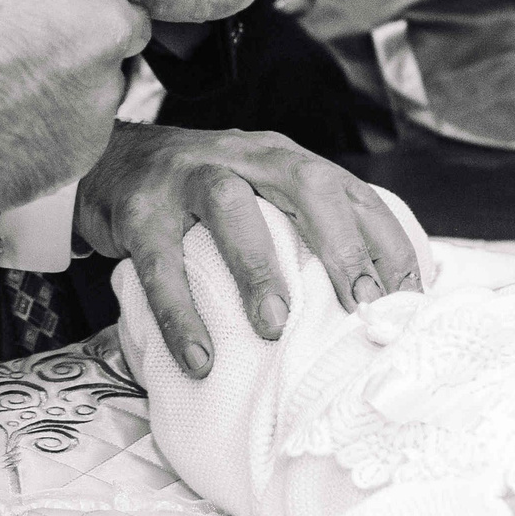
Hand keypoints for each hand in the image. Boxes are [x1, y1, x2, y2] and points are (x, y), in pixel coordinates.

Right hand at [0, 0, 183, 210]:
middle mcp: (105, 33)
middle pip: (134, 21)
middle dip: (99, 22)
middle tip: (39, 33)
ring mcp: (101, 94)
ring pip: (108, 76)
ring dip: (78, 74)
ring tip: (12, 82)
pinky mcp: (89, 145)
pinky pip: (87, 122)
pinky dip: (61, 120)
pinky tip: (12, 118)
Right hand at [75, 125, 422, 377]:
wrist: (106, 162)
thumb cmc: (198, 197)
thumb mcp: (257, 197)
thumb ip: (303, 234)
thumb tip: (369, 311)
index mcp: (284, 160)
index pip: (352, 193)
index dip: (386, 245)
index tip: (408, 304)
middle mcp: (243, 157)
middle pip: (306, 183)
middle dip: (341, 244)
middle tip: (361, 307)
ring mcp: (187, 178)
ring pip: (231, 208)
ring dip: (258, 268)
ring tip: (275, 327)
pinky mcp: (139, 210)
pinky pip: (160, 263)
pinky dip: (181, 313)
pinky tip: (199, 358)